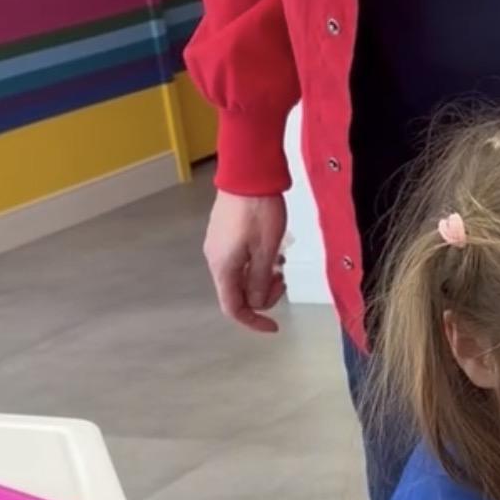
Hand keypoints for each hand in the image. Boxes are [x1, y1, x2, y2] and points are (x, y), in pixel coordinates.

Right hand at [203, 191, 287, 334]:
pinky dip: (256, 263)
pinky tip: (271, 250)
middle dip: (263, 294)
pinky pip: (239, 260)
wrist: (248, 173)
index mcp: (224, 268)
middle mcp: (215, 260)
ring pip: (240, 276)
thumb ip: (261, 281)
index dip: (253, 322)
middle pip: (237, 293)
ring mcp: (217, 246)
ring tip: (280, 261)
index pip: (234, 308)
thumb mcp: (267, 251)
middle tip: (283, 279)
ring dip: (261, 277)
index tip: (274, 326)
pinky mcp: (223, 233)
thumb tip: (258, 303)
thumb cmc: (259, 211)